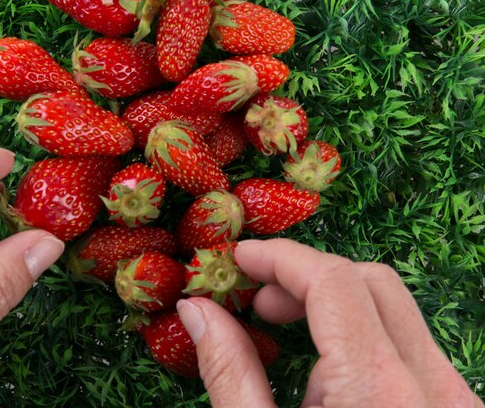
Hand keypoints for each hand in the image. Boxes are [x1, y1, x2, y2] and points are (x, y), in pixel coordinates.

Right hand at [177, 238, 482, 407]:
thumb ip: (229, 372)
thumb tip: (197, 310)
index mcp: (381, 393)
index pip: (334, 280)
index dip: (280, 258)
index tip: (238, 260)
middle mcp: (434, 387)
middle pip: (372, 282)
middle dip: (306, 277)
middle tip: (256, 301)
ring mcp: (456, 402)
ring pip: (394, 312)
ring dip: (333, 307)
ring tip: (285, 339)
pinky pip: (408, 350)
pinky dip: (359, 343)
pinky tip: (326, 382)